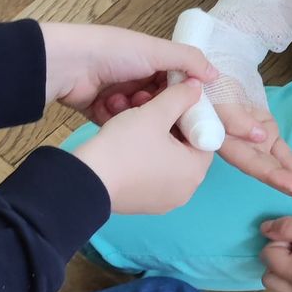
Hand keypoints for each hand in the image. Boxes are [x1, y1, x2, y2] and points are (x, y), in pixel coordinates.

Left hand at [41, 21, 213, 122]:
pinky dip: (116, 117)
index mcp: (148, 60)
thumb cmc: (114, 52)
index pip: (174, 81)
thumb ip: (188, 60)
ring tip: (130, 104)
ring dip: (137, 111)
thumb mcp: (156, 51)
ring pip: (139, 115)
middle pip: (158, 101)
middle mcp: (134, 77)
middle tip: (163, 112)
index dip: (183, 94)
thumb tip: (216, 74)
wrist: (69, 64)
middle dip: (159, 107)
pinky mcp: (100, 112)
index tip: (193, 107)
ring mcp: (117, 95)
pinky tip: (111, 109)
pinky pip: (118, 123)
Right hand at [70, 80, 214, 215]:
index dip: (190, 116)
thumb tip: (197, 86)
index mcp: (195, 170)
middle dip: (171, 128)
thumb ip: (179, 97)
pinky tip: (129, 147)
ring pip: (168, 162)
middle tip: (152, 112)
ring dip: (158, 143)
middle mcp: (186, 191)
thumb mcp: (154, 113)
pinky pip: (153, 176)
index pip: (204, 136)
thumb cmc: (125, 146)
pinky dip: (146, 161)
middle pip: (186, 150)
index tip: (173, 104)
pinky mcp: (145, 205)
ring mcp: (165, 201)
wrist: (87, 180)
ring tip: (138, 127)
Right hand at [215, 99, 291, 204]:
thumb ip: (233, 118)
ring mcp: (255, 144)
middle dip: (290, 185)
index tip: (291, 184)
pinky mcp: (266, 134)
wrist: (212, 80)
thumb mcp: (217, 98)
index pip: (250, 161)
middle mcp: (241, 149)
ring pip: (277, 166)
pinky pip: (283, 155)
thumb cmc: (210, 89)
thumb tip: (258, 136)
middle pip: (266, 171)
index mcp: (226, 142)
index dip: (271, 174)